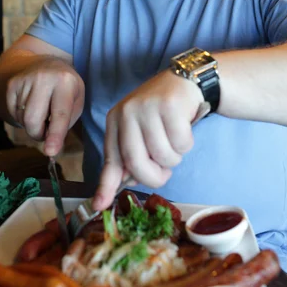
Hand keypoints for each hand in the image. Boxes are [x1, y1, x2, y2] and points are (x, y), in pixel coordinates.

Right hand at [6, 56, 84, 156]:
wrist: (41, 61)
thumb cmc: (64, 86)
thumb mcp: (76, 98)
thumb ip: (67, 121)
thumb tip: (51, 146)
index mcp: (65, 80)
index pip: (60, 113)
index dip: (55, 135)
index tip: (51, 152)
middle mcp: (43, 78)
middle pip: (33, 121)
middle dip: (39, 134)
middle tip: (46, 130)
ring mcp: (24, 80)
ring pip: (23, 119)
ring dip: (32, 124)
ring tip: (41, 110)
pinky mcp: (11, 85)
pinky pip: (14, 113)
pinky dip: (23, 115)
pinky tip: (30, 103)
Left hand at [93, 70, 202, 209]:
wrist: (185, 81)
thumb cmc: (161, 111)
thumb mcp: (139, 130)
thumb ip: (130, 155)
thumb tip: (124, 184)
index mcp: (115, 120)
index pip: (111, 158)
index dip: (106, 185)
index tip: (99, 205)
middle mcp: (127, 112)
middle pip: (135, 162)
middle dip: (154, 176)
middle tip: (164, 173)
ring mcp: (147, 107)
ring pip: (162, 156)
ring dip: (173, 158)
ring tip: (174, 141)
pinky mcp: (170, 106)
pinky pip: (181, 144)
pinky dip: (186, 144)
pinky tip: (184, 128)